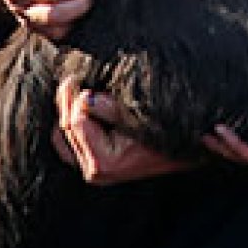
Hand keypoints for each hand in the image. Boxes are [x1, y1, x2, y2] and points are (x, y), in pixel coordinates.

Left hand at [53, 80, 199, 184]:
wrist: (186, 148)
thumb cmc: (165, 131)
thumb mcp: (140, 116)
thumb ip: (111, 108)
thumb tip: (86, 99)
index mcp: (104, 163)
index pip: (77, 121)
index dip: (81, 97)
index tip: (83, 77)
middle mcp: (94, 172)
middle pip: (65, 127)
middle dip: (68, 100)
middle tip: (74, 76)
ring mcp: (91, 170)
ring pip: (61, 134)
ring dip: (67, 109)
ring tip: (76, 87)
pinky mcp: (91, 164)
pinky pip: (65, 142)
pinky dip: (68, 122)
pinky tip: (78, 105)